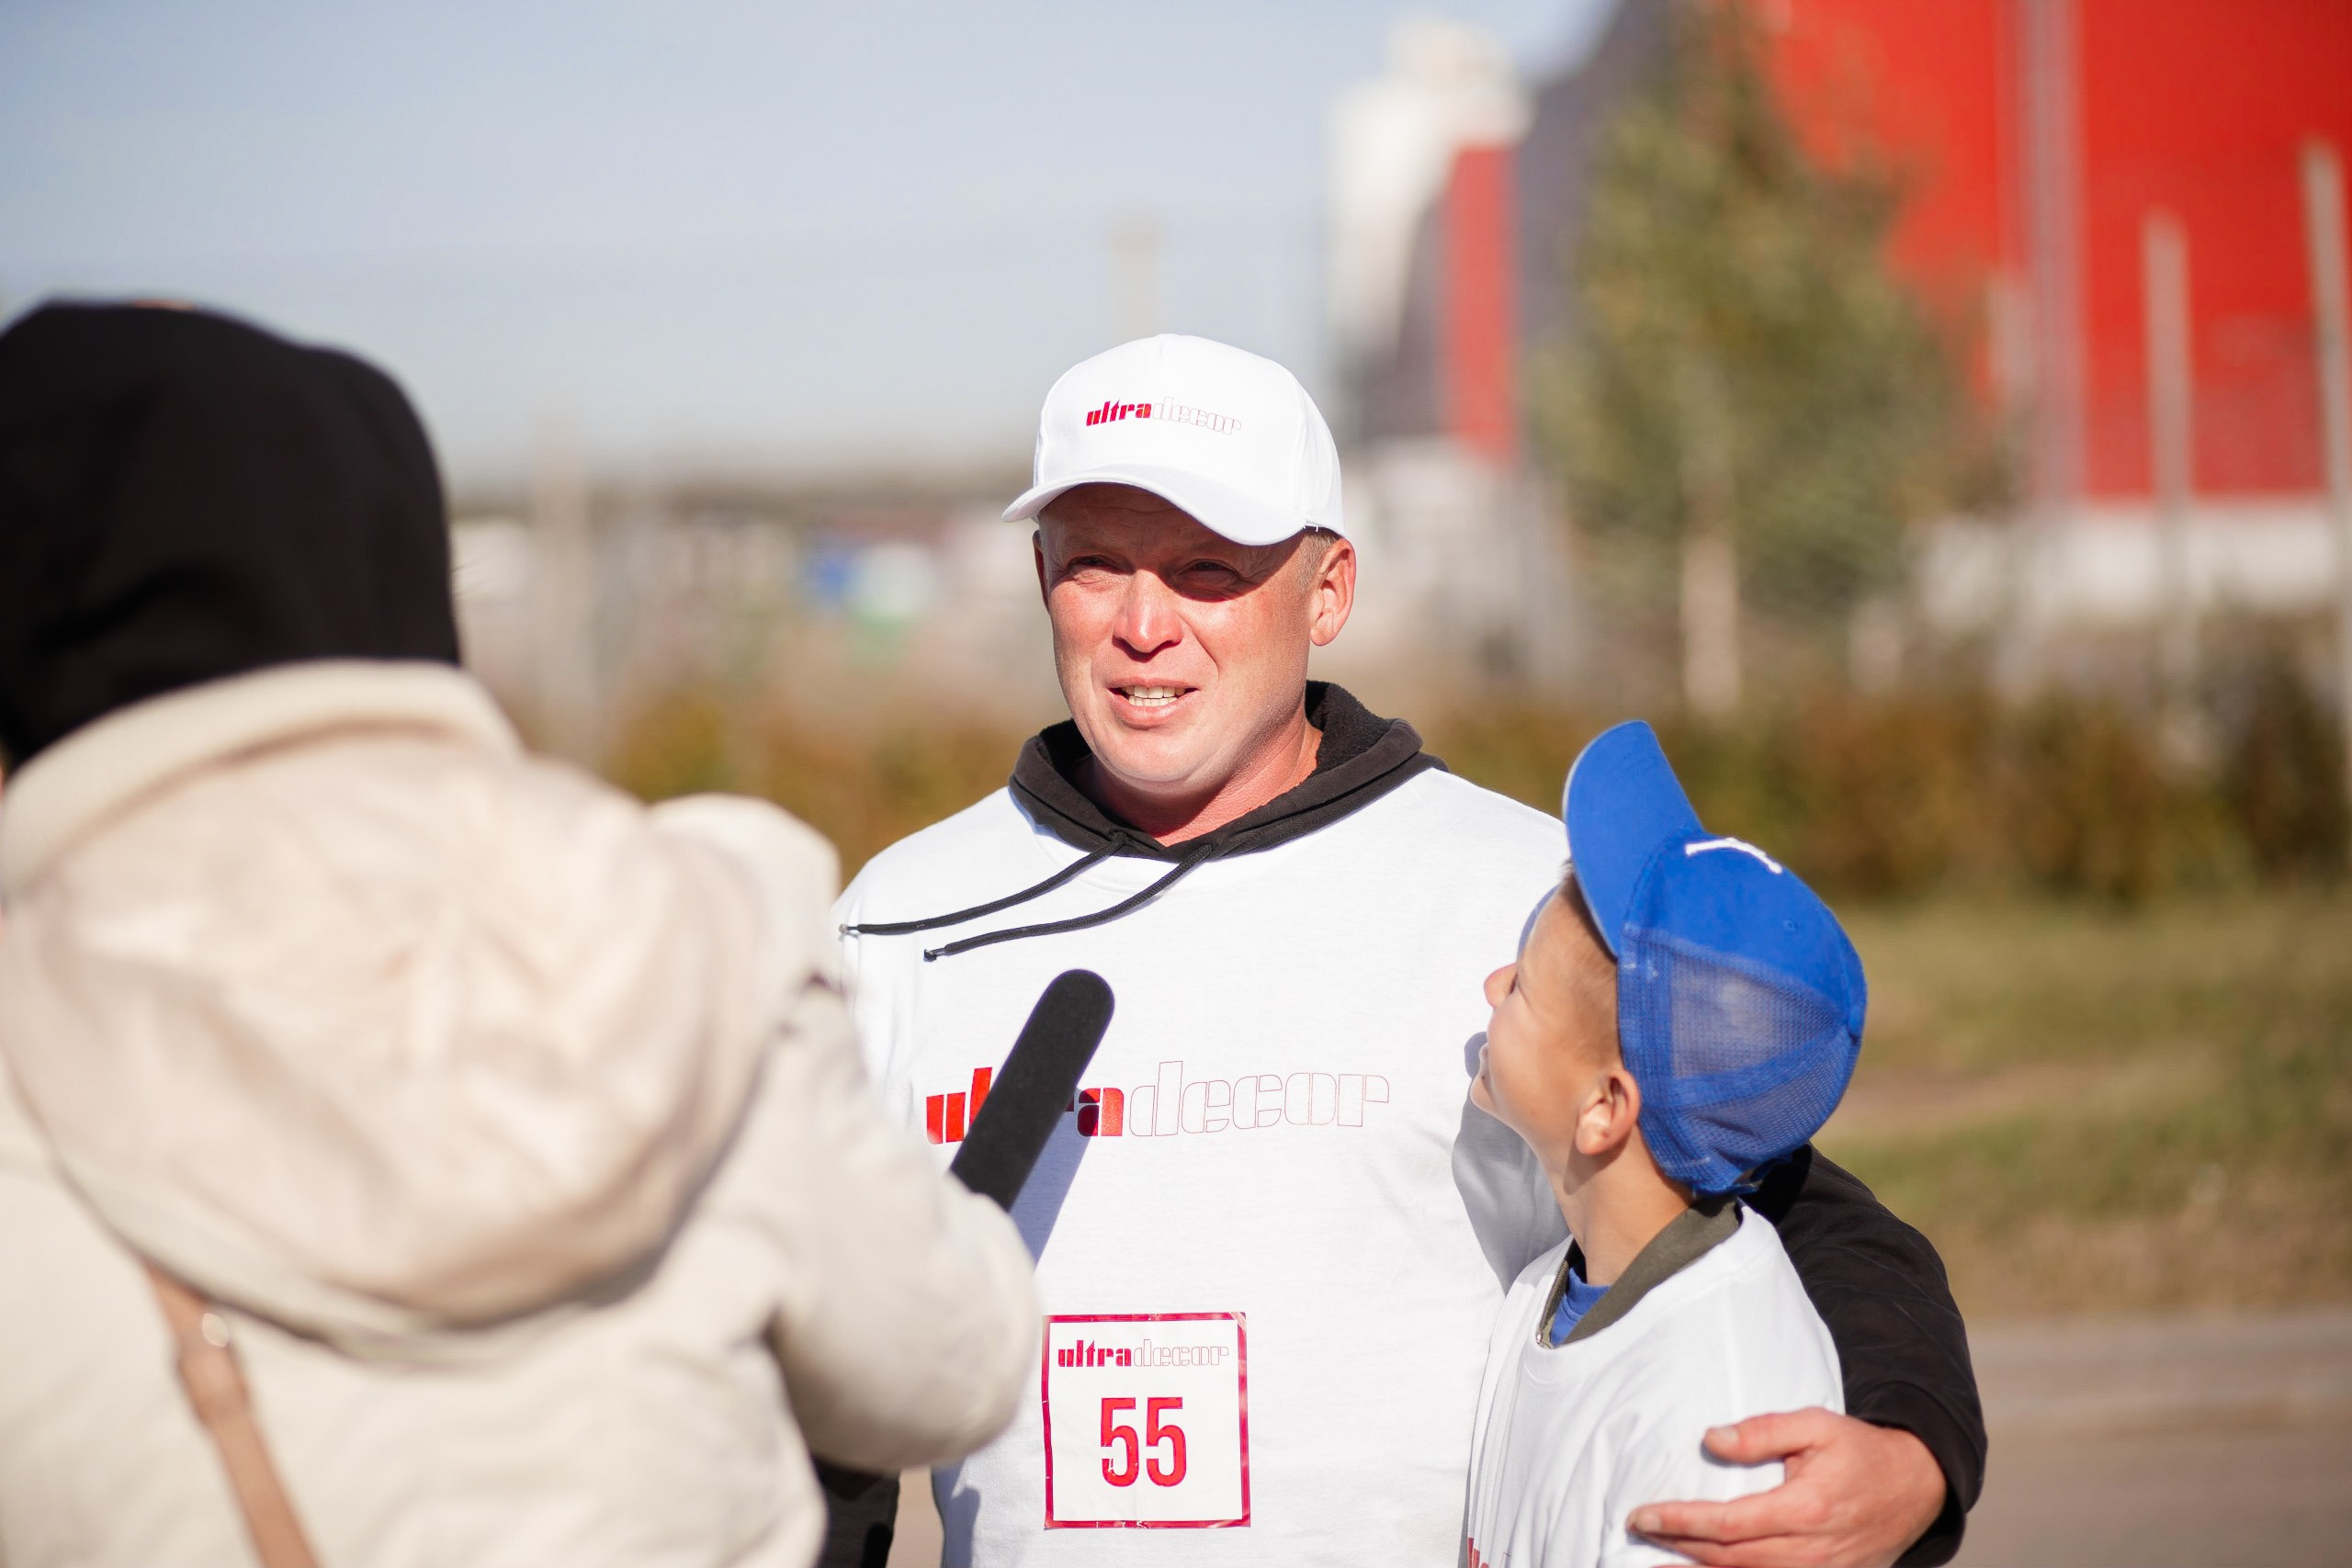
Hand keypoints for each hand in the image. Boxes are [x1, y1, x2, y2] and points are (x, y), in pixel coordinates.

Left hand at [1627, 1408, 1944, 1567]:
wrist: (1914, 1488)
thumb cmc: (1859, 1451)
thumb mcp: (1816, 1425)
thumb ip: (1763, 1431)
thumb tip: (1712, 1439)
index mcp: (1805, 1509)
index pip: (1729, 1524)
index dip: (1681, 1523)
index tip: (1643, 1515)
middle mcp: (1810, 1551)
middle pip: (1730, 1559)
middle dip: (1679, 1547)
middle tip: (1639, 1530)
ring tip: (1657, 1562)